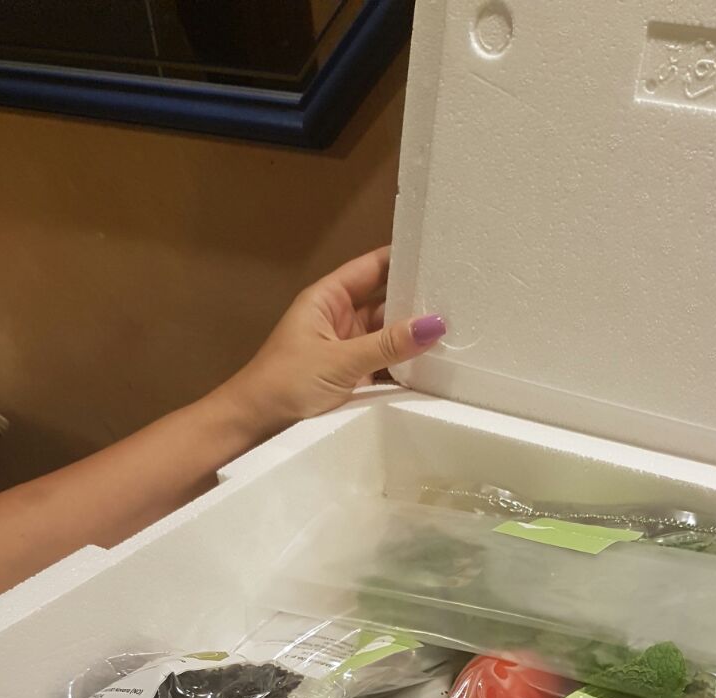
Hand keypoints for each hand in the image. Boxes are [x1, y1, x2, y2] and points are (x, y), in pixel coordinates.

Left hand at [225, 247, 445, 438]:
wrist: (255, 426)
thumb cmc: (286, 383)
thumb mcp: (340, 361)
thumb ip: (388, 344)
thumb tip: (435, 324)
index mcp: (328, 298)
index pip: (372, 268)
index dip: (402, 258)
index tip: (439, 252)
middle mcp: (340, 319)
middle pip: (386, 302)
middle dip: (416, 301)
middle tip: (461, 296)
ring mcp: (347, 349)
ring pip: (388, 336)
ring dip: (413, 337)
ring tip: (458, 328)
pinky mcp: (353, 378)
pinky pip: (386, 364)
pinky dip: (406, 365)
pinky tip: (436, 364)